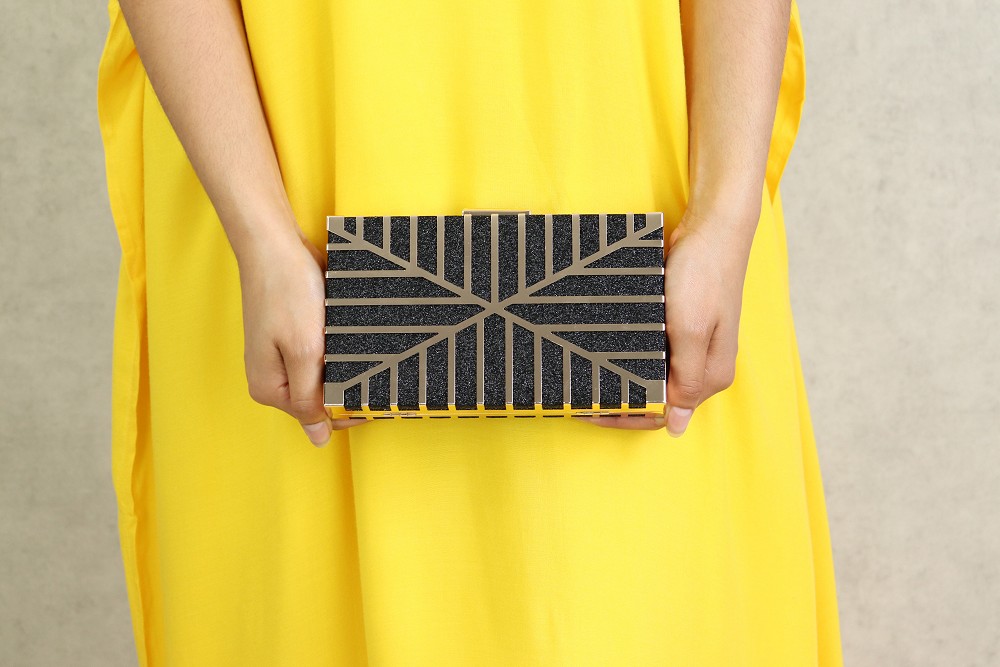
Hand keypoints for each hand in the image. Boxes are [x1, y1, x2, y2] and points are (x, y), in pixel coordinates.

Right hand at [236, 223, 368, 445]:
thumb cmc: (286, 292)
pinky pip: (320, 355)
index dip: (350, 410)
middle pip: (321, 397)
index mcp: (270, 389)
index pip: (319, 417)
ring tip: (366, 350)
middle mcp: (272, 377)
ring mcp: (280, 357)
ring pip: (324, 376)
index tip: (381, 398)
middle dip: (348, 387)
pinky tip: (352, 337)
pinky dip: (337, 350)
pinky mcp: (291, 337)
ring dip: (345, 367)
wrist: (275, 244)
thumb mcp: (302, 351)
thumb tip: (319, 440)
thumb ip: (310, 398)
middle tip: (379, 369)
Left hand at [573, 203, 756, 434]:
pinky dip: (628, 353)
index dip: (625, 417)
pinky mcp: (680, 327)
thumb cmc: (704, 275)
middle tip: (579, 395)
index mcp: (709, 376)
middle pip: (655, 397)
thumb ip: (686, 380)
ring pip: (650, 374)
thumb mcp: (693, 331)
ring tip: (583, 374)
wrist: (711, 227)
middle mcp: (702, 366)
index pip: (663, 415)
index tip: (590, 411)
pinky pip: (651, 351)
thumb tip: (677, 428)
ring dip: (620, 376)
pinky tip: (602, 348)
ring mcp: (692, 346)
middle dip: (618, 399)